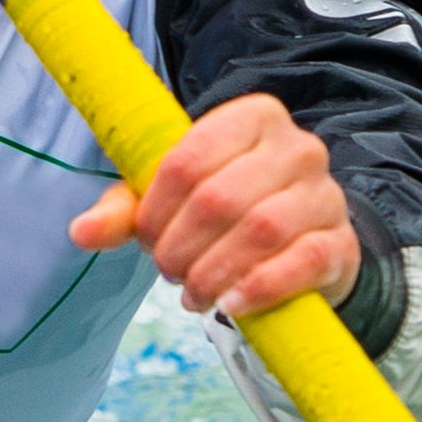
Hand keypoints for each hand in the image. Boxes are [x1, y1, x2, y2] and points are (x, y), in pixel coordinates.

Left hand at [70, 93, 359, 319]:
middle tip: (168, 273)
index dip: (155, 208)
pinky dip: (260, 287)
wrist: (301, 245)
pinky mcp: (340, 243)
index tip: (146, 238)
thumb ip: (126, 210)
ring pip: (261, 229)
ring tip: (193, 294)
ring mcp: (325, 194)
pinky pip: (302, 261)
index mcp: (252, 118)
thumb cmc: (228, 213)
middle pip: (220, 198)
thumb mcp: (171, 202)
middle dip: (180, 246)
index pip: (189, 159)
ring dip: (213, 271)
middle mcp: (297, 147)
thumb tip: (80, 232)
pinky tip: (231, 304)